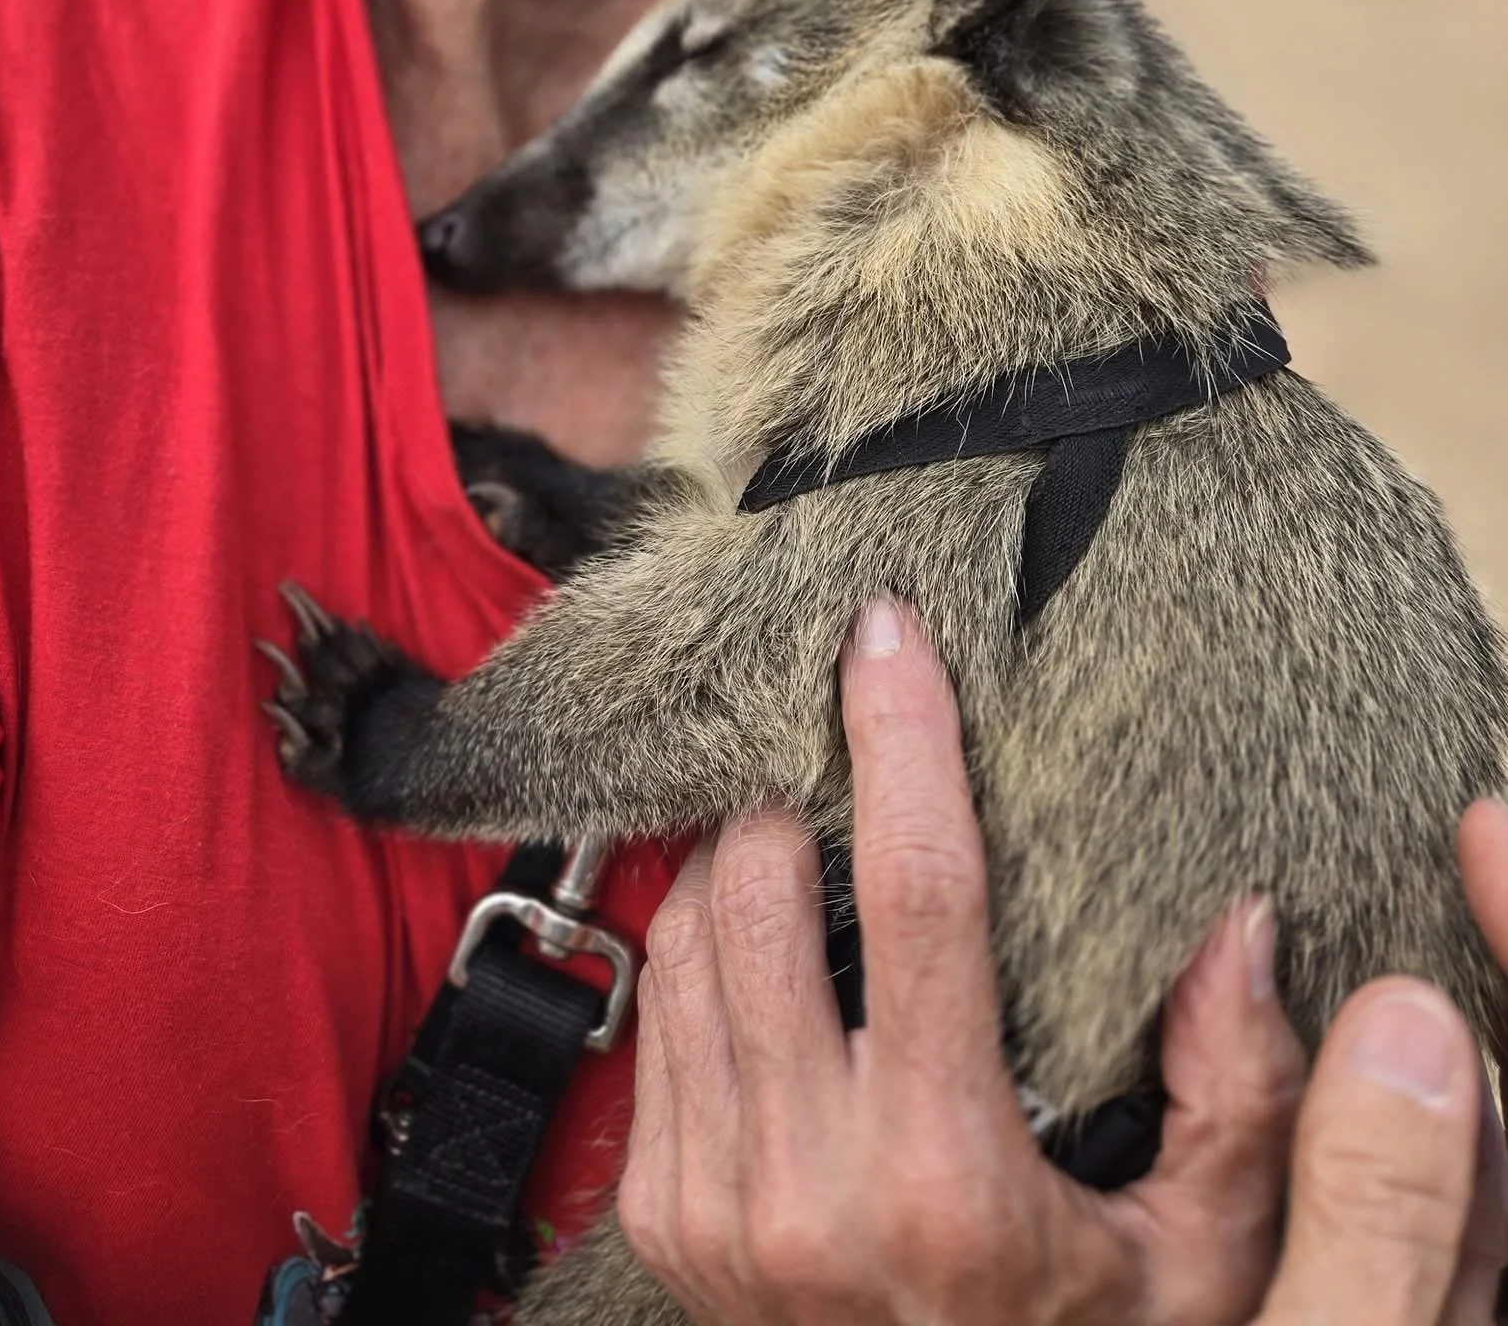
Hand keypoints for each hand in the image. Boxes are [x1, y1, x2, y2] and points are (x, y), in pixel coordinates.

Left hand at [619, 599, 1306, 1324]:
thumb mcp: (1202, 1267)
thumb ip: (1239, 1098)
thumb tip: (1232, 927)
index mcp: (946, 1178)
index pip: (918, 892)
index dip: (902, 738)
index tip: (889, 632)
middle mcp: (805, 1183)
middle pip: (759, 887)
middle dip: (794, 785)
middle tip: (834, 736)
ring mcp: (713, 1203)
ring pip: (684, 935)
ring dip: (734, 850)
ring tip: (798, 817)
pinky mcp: (663, 1213)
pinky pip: (655, 1014)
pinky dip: (695, 939)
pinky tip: (757, 927)